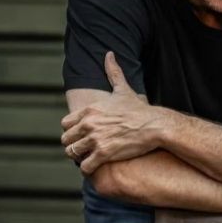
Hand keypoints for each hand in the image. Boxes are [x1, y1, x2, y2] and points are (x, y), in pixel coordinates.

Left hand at [61, 52, 166, 173]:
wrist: (155, 125)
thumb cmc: (139, 109)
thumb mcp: (123, 89)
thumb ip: (113, 72)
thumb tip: (109, 54)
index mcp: (89, 110)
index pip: (65, 124)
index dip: (72, 131)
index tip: (80, 135)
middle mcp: (89, 124)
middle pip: (66, 139)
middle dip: (73, 145)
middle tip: (83, 148)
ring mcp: (96, 139)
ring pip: (72, 153)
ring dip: (78, 157)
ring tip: (87, 158)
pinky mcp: (104, 153)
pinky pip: (85, 166)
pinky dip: (87, 168)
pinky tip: (94, 167)